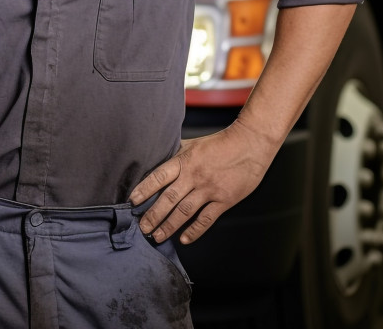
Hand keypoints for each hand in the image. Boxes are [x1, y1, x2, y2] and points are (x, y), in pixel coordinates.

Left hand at [128, 120, 274, 244]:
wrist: (250, 144)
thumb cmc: (221, 143)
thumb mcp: (194, 143)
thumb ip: (177, 153)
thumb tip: (159, 156)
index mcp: (185, 160)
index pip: (159, 176)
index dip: (145, 189)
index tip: (133, 201)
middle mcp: (194, 176)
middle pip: (169, 198)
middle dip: (153, 214)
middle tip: (142, 228)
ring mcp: (209, 189)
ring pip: (185, 211)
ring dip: (169, 225)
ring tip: (157, 236)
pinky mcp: (224, 200)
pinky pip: (206, 219)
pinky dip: (194, 231)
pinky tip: (184, 239)